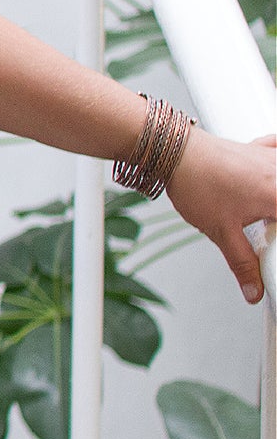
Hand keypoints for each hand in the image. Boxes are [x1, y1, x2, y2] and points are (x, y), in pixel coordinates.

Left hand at [166, 130, 276, 303]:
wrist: (171, 150)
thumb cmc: (195, 182)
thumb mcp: (221, 232)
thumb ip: (242, 263)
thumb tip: (253, 289)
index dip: (275, 244)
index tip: (268, 245)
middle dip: (273, 223)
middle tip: (265, 230)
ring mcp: (271, 158)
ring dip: (273, 198)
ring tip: (263, 216)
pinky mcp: (259, 148)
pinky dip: (276, 161)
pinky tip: (270, 174)